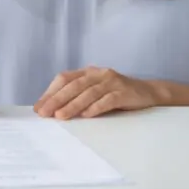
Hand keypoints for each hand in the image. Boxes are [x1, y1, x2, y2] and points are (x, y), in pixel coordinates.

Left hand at [34, 67, 162, 118]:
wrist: (149, 93)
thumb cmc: (117, 94)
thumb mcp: (95, 91)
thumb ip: (78, 96)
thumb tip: (53, 109)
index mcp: (88, 72)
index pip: (64, 79)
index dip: (50, 92)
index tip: (39, 107)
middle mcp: (98, 74)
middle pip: (74, 85)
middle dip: (57, 99)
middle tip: (45, 113)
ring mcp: (112, 82)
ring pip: (88, 92)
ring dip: (73, 104)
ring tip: (60, 116)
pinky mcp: (124, 92)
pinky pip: (108, 99)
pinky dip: (96, 107)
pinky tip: (86, 115)